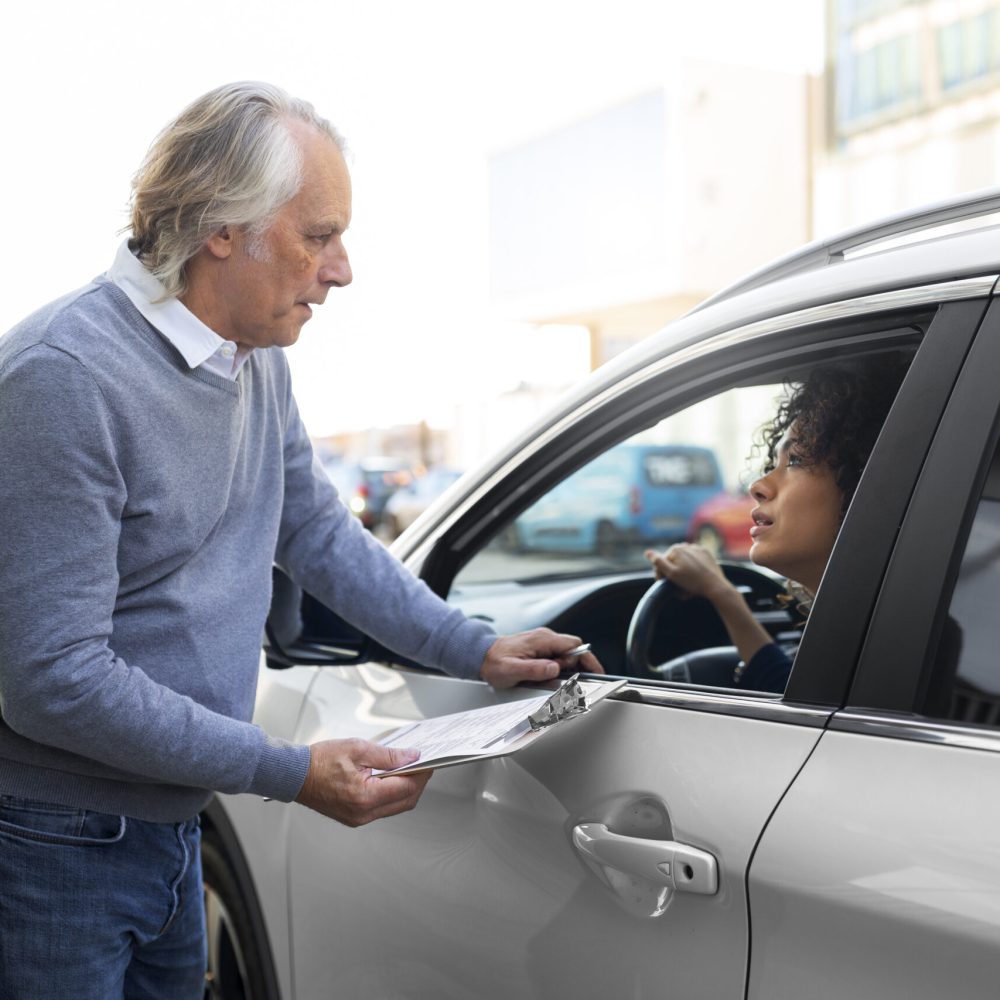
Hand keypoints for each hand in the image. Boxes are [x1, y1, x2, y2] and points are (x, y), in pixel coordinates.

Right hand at [295, 738, 431, 826]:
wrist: (294, 776)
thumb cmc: (320, 761)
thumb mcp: (358, 749)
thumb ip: (388, 755)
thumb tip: (411, 757)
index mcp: (365, 796)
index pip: (406, 787)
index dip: (421, 773)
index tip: (429, 761)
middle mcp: (363, 813)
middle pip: (405, 801)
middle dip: (418, 783)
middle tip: (422, 764)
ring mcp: (359, 818)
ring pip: (395, 807)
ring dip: (405, 789)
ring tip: (408, 769)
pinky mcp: (354, 818)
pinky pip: (382, 808)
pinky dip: (391, 794)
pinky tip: (391, 779)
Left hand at [480, 628, 603, 688]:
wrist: (481, 655)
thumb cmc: (494, 662)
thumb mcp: (512, 670)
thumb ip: (534, 669)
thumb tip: (555, 668)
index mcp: (542, 640)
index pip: (574, 646)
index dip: (588, 659)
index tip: (596, 672)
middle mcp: (545, 638)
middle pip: (574, 651)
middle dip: (577, 668)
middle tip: (569, 683)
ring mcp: (543, 643)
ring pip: (566, 655)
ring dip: (566, 670)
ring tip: (552, 682)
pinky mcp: (540, 650)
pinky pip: (557, 658)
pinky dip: (559, 669)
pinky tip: (549, 679)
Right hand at [645, 543, 729, 600]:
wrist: (715, 585)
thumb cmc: (692, 581)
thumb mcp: (672, 574)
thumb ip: (658, 562)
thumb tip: (647, 552)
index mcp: (675, 550)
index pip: (661, 563)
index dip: (661, 575)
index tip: (666, 585)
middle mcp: (685, 546)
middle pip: (673, 562)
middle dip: (673, 574)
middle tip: (678, 588)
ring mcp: (696, 549)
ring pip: (684, 562)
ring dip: (683, 572)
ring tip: (688, 585)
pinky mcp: (706, 554)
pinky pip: (695, 561)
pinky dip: (693, 569)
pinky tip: (696, 578)